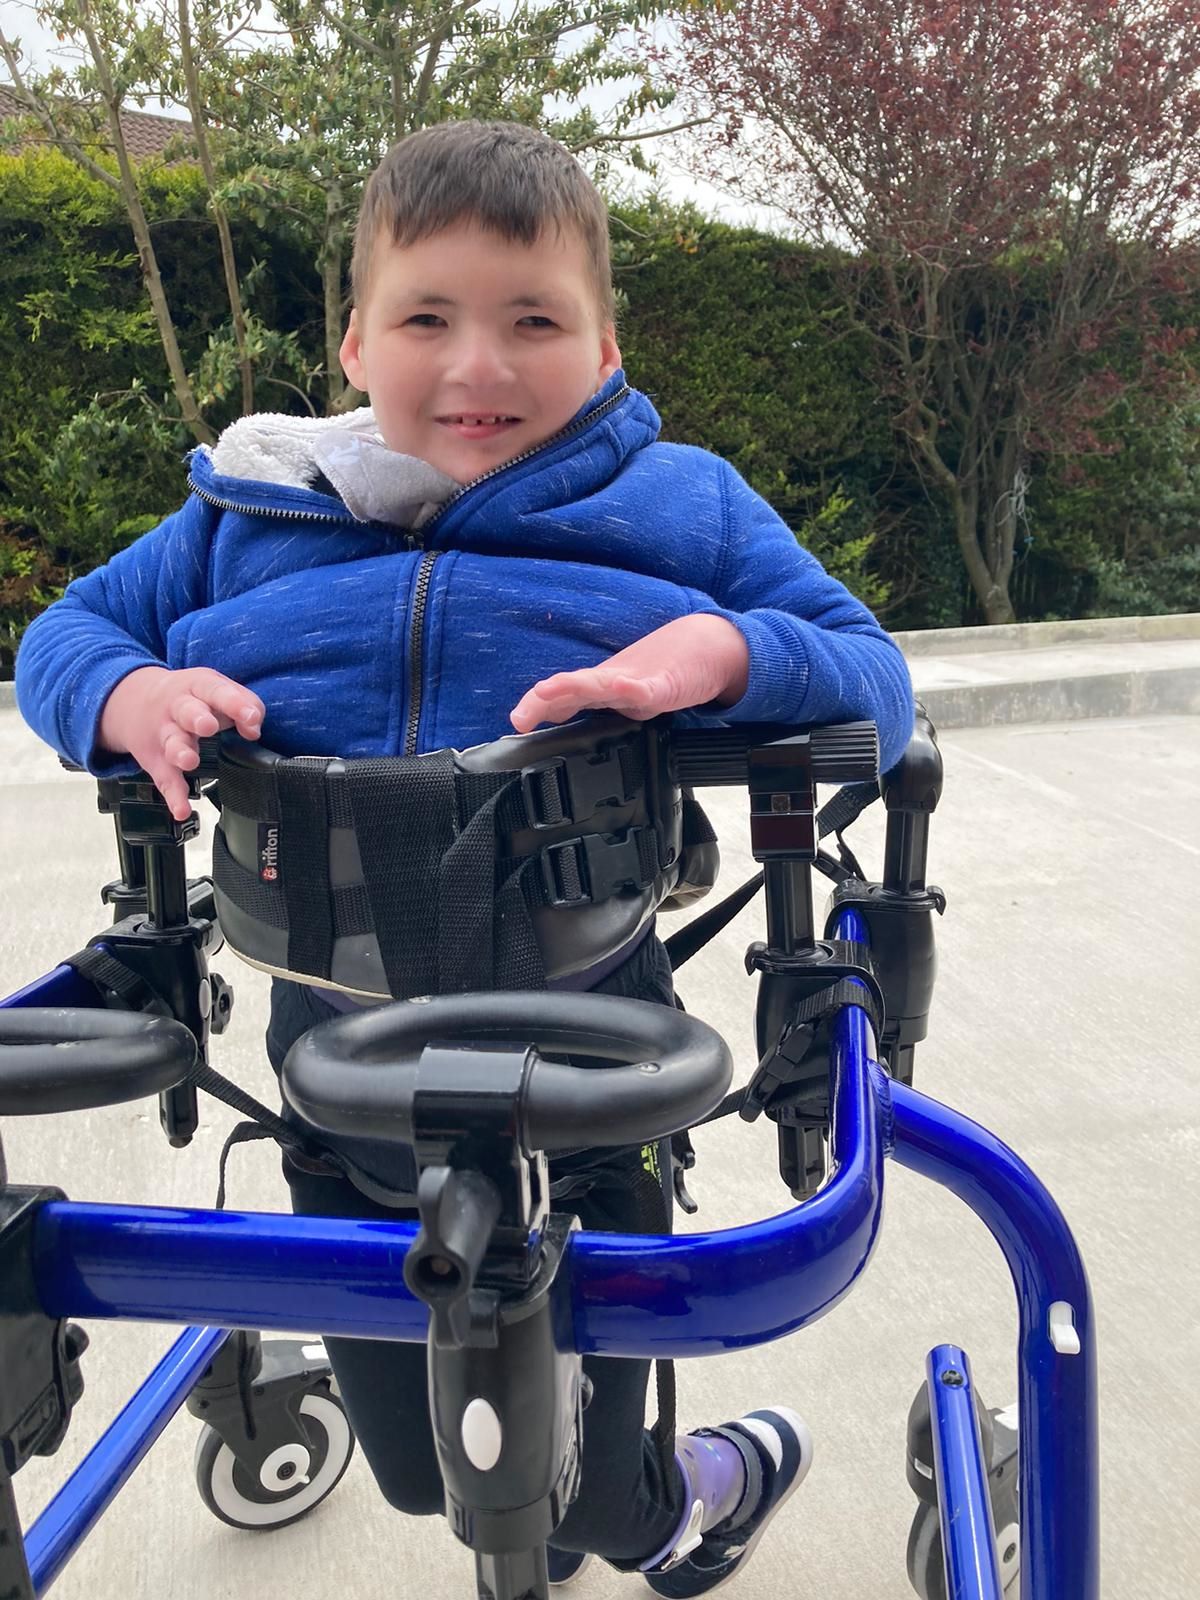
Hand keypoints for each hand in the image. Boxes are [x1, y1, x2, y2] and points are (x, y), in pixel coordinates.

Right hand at [98, 665, 264, 820]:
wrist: (134, 702)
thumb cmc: (191, 698)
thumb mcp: (215, 690)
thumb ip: (242, 704)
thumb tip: (254, 729)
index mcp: (198, 687)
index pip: (216, 690)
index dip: (234, 703)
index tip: (251, 718)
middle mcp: (178, 708)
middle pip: (187, 711)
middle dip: (197, 718)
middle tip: (208, 726)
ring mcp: (166, 735)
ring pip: (172, 743)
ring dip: (180, 752)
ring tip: (189, 761)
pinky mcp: (157, 761)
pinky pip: (166, 779)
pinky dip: (173, 796)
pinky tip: (181, 810)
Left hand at [510, 615, 749, 732]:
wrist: (706, 646)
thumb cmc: (665, 672)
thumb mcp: (627, 699)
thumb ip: (603, 713)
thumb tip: (578, 738)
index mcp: (601, 688)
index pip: (562, 698)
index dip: (537, 707)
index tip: (515, 721)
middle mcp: (612, 682)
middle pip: (571, 689)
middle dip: (543, 700)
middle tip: (519, 716)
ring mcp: (637, 681)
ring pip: (600, 684)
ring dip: (573, 687)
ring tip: (551, 690)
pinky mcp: (665, 685)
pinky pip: (648, 689)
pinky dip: (634, 689)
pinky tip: (623, 688)